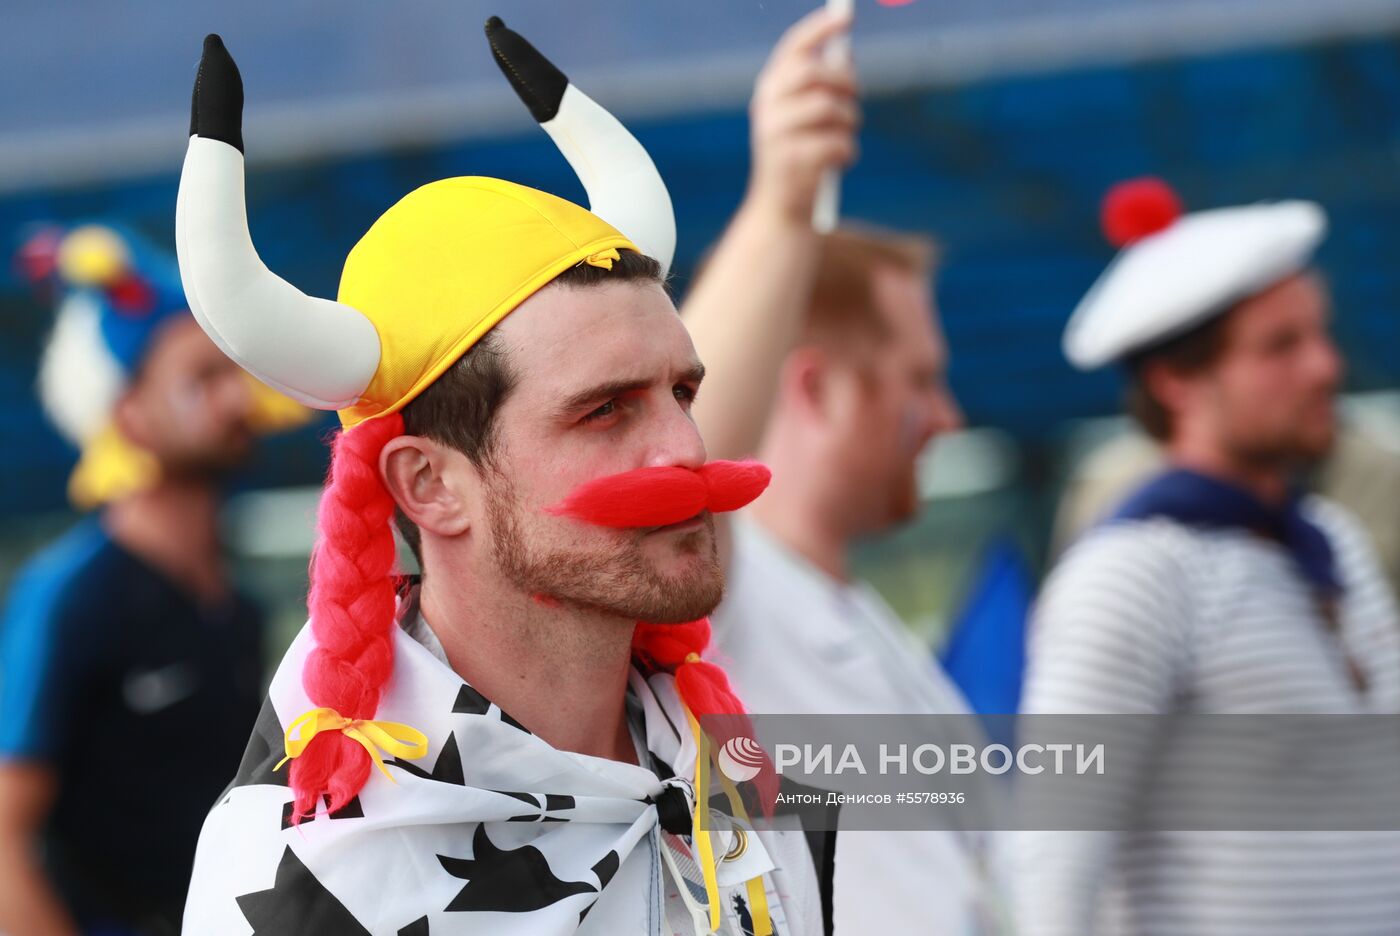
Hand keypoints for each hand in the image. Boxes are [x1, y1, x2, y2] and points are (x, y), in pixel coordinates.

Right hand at [746, 8, 859, 225]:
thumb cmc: (800, 158)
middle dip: (843, 80)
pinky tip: (839, 163)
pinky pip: (838, 143)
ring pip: (830, 108)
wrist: (782, 212)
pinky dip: (848, 152)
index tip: (846, 17)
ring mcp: (774, 135)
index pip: (792, 49)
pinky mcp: (791, 162)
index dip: (819, 29)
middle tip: (856, 92)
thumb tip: (845, 54)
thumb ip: (820, 87)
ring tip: (845, 137)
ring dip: (849, 122)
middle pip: (812, 73)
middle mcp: (766, 109)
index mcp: (769, 91)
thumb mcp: (805, 119)